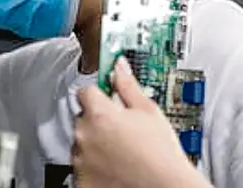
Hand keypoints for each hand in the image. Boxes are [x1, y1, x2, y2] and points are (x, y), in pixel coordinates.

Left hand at [73, 57, 210, 187]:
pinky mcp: (81, 180)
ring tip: (121, 153)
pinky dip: (93, 167)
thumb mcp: (149, 112)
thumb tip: (119, 66)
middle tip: (122, 131)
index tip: (108, 100)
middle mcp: (84, 135)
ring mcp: (81, 159)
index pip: (86, 92)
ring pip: (82, 143)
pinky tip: (113, 167)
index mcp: (99, 114)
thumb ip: (128, 86)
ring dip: (95, 145)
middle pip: (83, 118)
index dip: (100, 95)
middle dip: (98, 122)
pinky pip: (81, 167)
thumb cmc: (161, 155)